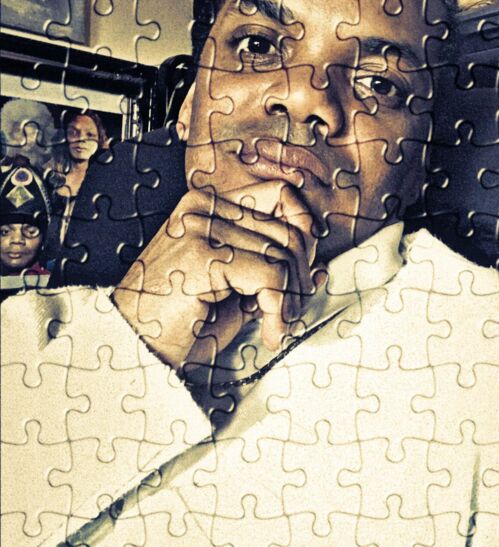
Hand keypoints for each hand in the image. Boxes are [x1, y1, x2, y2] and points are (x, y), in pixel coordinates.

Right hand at [112, 180, 319, 371]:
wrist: (133, 351)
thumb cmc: (178, 323)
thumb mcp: (232, 288)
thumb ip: (267, 269)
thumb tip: (318, 266)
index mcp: (206, 205)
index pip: (281, 195)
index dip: (304, 232)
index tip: (304, 269)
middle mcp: (201, 208)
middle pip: (288, 230)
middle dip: (302, 276)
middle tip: (291, 311)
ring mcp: (199, 229)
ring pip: (283, 255)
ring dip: (292, 300)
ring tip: (276, 326)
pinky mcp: (202, 257)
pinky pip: (270, 277)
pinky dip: (279, 310)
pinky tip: (267, 332)